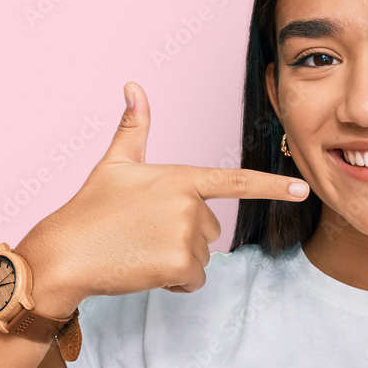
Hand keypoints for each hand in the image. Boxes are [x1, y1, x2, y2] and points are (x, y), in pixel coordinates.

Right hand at [15, 82, 310, 314]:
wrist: (63, 254)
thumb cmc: (90, 209)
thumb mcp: (114, 164)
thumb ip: (135, 127)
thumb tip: (133, 86)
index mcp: (182, 178)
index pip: (236, 181)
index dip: (272, 186)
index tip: (303, 189)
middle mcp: (190, 203)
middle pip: (211, 230)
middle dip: (183, 237)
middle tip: (143, 234)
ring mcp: (187, 233)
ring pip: (202, 257)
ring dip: (176, 261)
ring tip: (140, 250)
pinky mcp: (180, 263)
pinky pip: (194, 280)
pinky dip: (173, 281)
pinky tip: (144, 269)